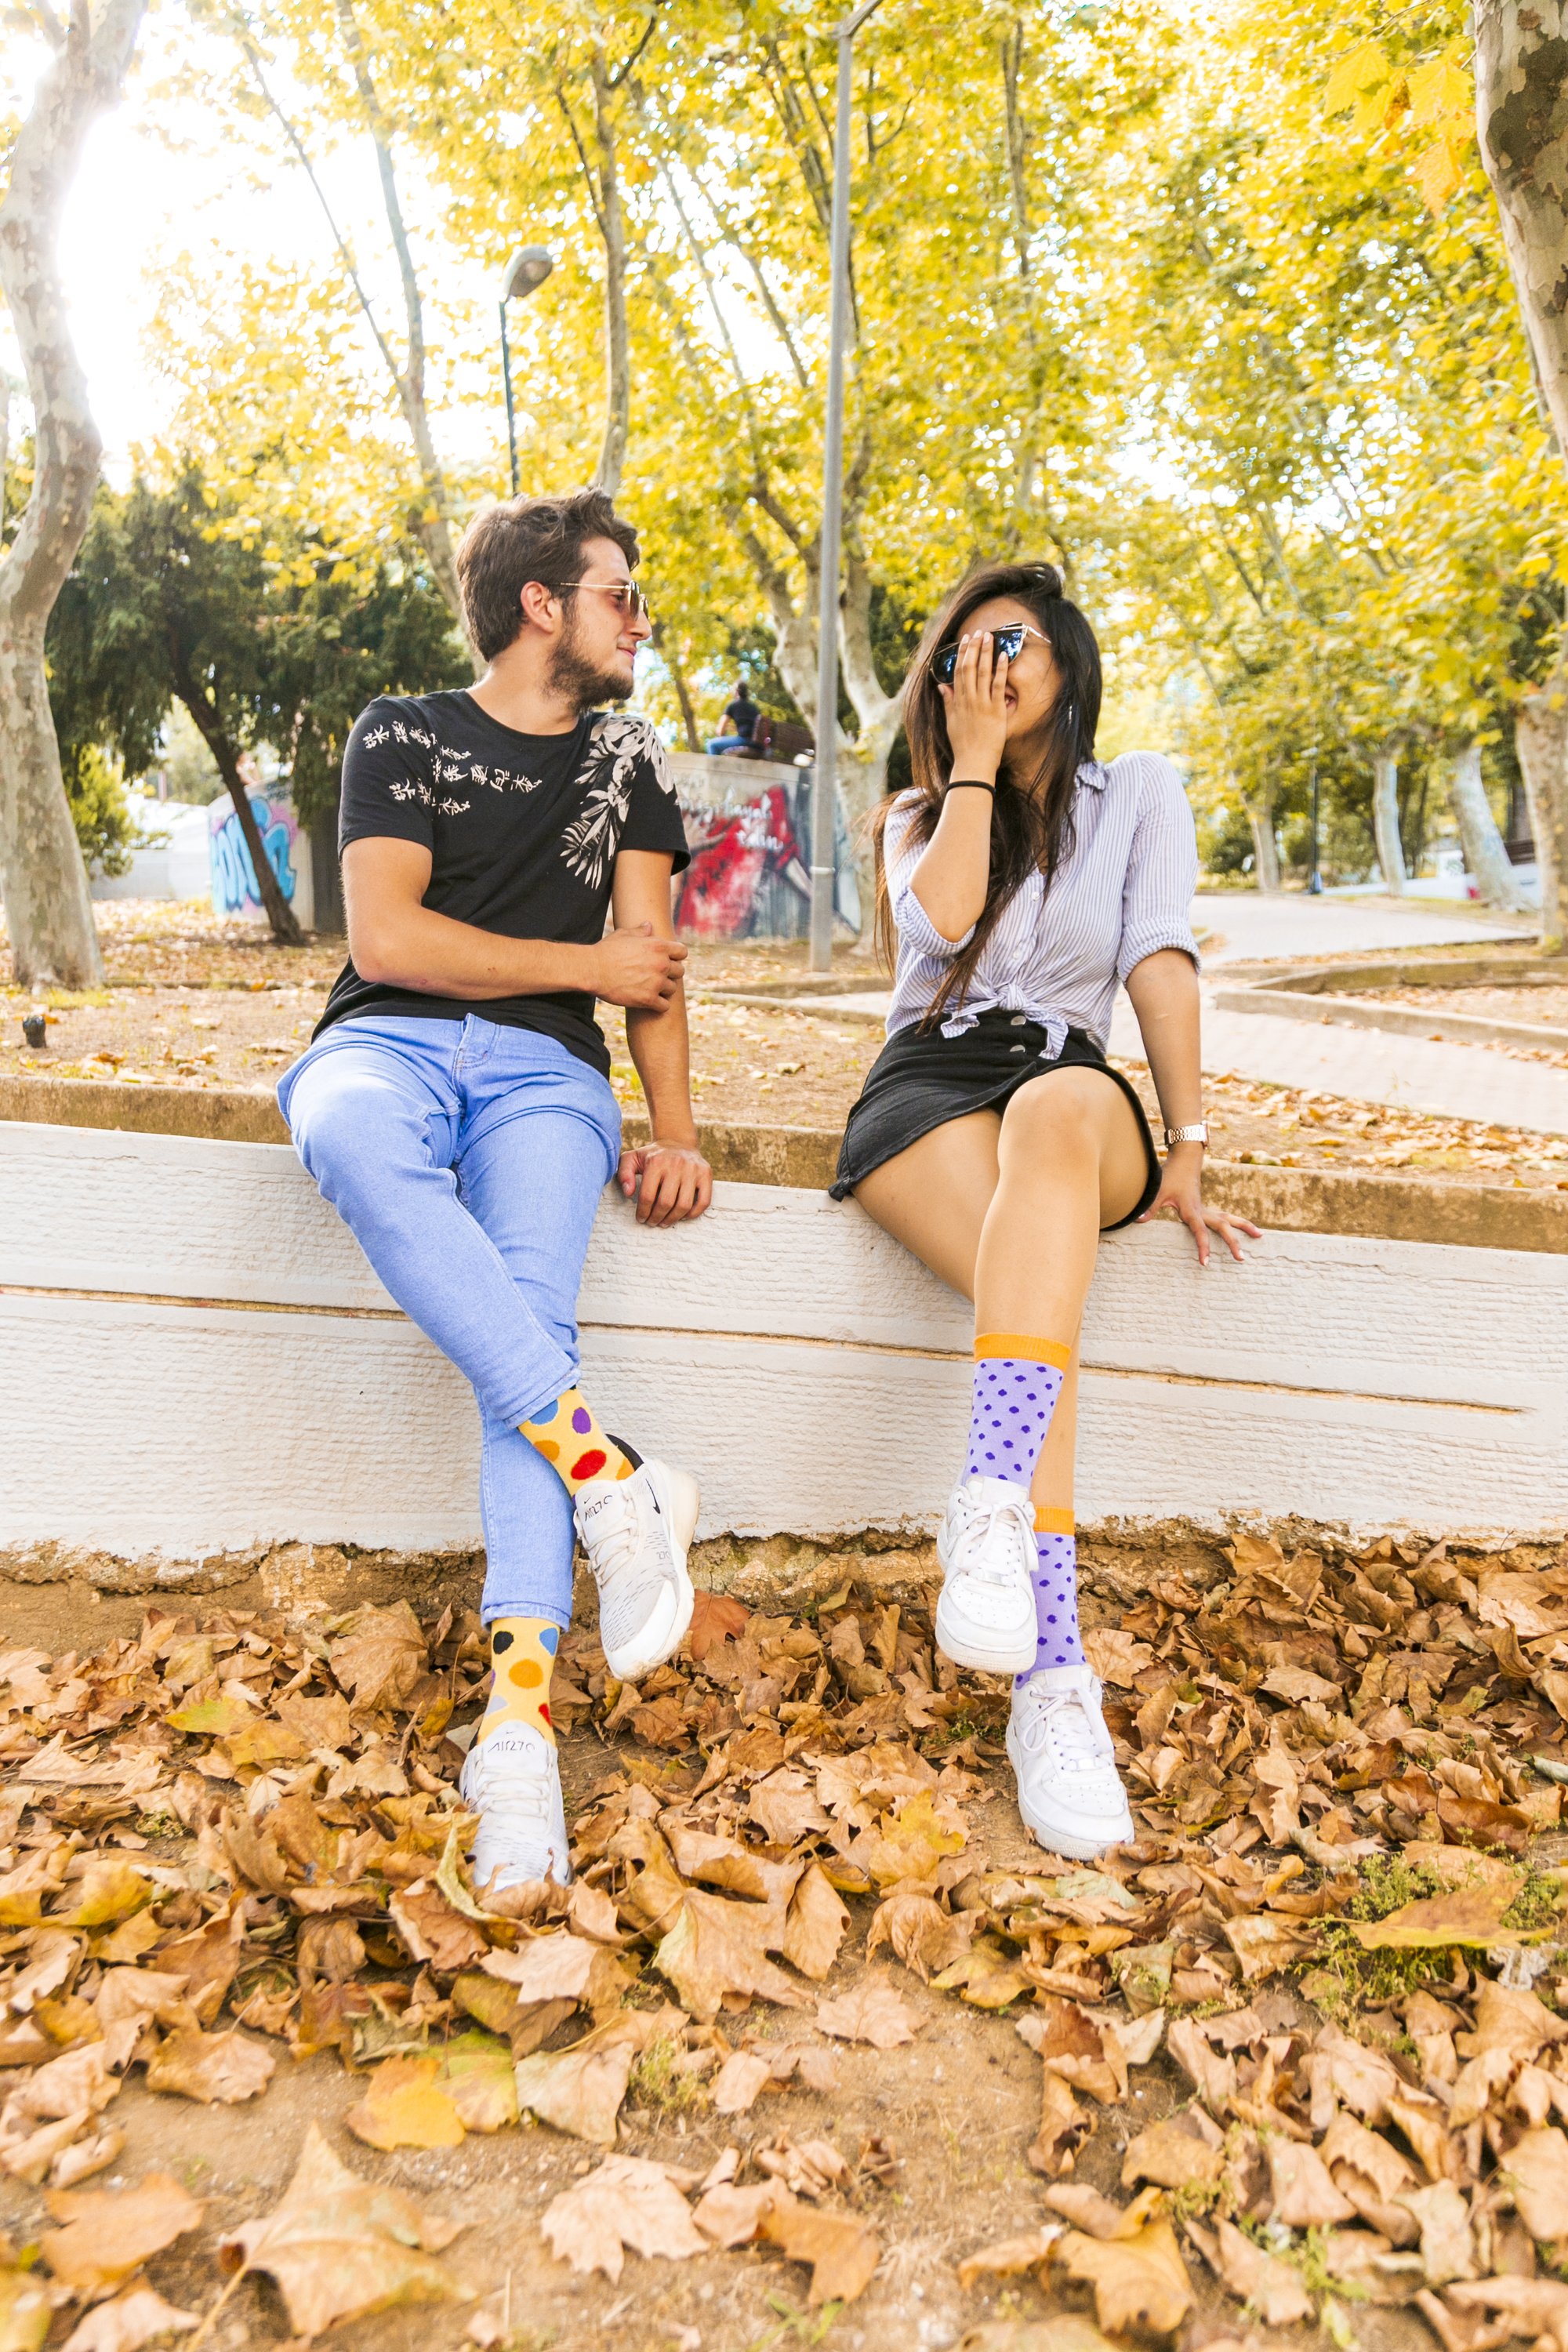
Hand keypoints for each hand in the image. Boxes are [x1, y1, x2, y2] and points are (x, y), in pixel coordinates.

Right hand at [593, 922, 687, 1009]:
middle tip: (656, 975)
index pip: (683, 952)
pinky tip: (649, 1001)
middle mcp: (661, 964)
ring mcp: (656, 982)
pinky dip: (658, 1005)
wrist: (593, 969)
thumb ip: (640, 931)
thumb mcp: (624, 935)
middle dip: (670, 973)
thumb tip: (649, 926)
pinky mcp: (648, 999)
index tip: (667, 960)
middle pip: (680, 971)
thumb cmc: (606, 950)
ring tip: (650, 988)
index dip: (676, 956)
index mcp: (658, 946)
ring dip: (663, 989)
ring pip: (672, 989)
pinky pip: (664, 1006)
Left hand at [618, 1139, 712, 1226]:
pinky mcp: (706, 1174)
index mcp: (656, 1162)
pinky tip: (682, 1216)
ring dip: (673, 1219)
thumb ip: (624, 1173)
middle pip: (666, 1203)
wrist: (677, 1142)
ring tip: (665, 1222)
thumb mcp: (632, 1158)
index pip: (648, 1196)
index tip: (641, 1218)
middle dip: (657, 1218)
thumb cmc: (653, 1155)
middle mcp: (676, 1164)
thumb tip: (628, 1193)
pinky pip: (704, 1201)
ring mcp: (693, 1169)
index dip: (643, 1212)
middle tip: (652, 1222)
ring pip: (684, 1205)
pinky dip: (693, 1214)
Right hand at [939, 630, 1009, 778]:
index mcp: (957, 701)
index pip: (958, 671)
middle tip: (979, 632)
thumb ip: (947, 703)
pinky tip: (1003, 656)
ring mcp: (982, 704)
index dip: (961, 653)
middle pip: (969, 667)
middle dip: (974, 647)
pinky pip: (998, 686)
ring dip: (986, 652)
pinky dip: (1000, 670)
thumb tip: (942, 687)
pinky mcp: (995, 710)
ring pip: (982, 672)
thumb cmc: (963, 746)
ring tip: (990, 636)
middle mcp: (968, 699)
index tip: (965, 640)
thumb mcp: (950, 723)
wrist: (973, 763)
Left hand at [1137, 1144, 1259, 1265]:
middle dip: (1233, 1243)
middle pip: (1223, 1227)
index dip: (1203, 1247)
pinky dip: (1235, 1224)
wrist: (1184, 1159)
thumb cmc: (1171, 1176)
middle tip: (1242, 1258)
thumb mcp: (1158, 1191)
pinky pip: (1223, 1218)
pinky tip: (1243, 1230)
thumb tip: (1139, 1221)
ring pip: (1229, 1220)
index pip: (1200, 1232)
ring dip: (1244, 1227)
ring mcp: (1206, 1209)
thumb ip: (1150, 1207)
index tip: (1206, 1263)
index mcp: (1192, 1210)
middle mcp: (1203, 1211)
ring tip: (1260, 1236)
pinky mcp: (1206, 1208)